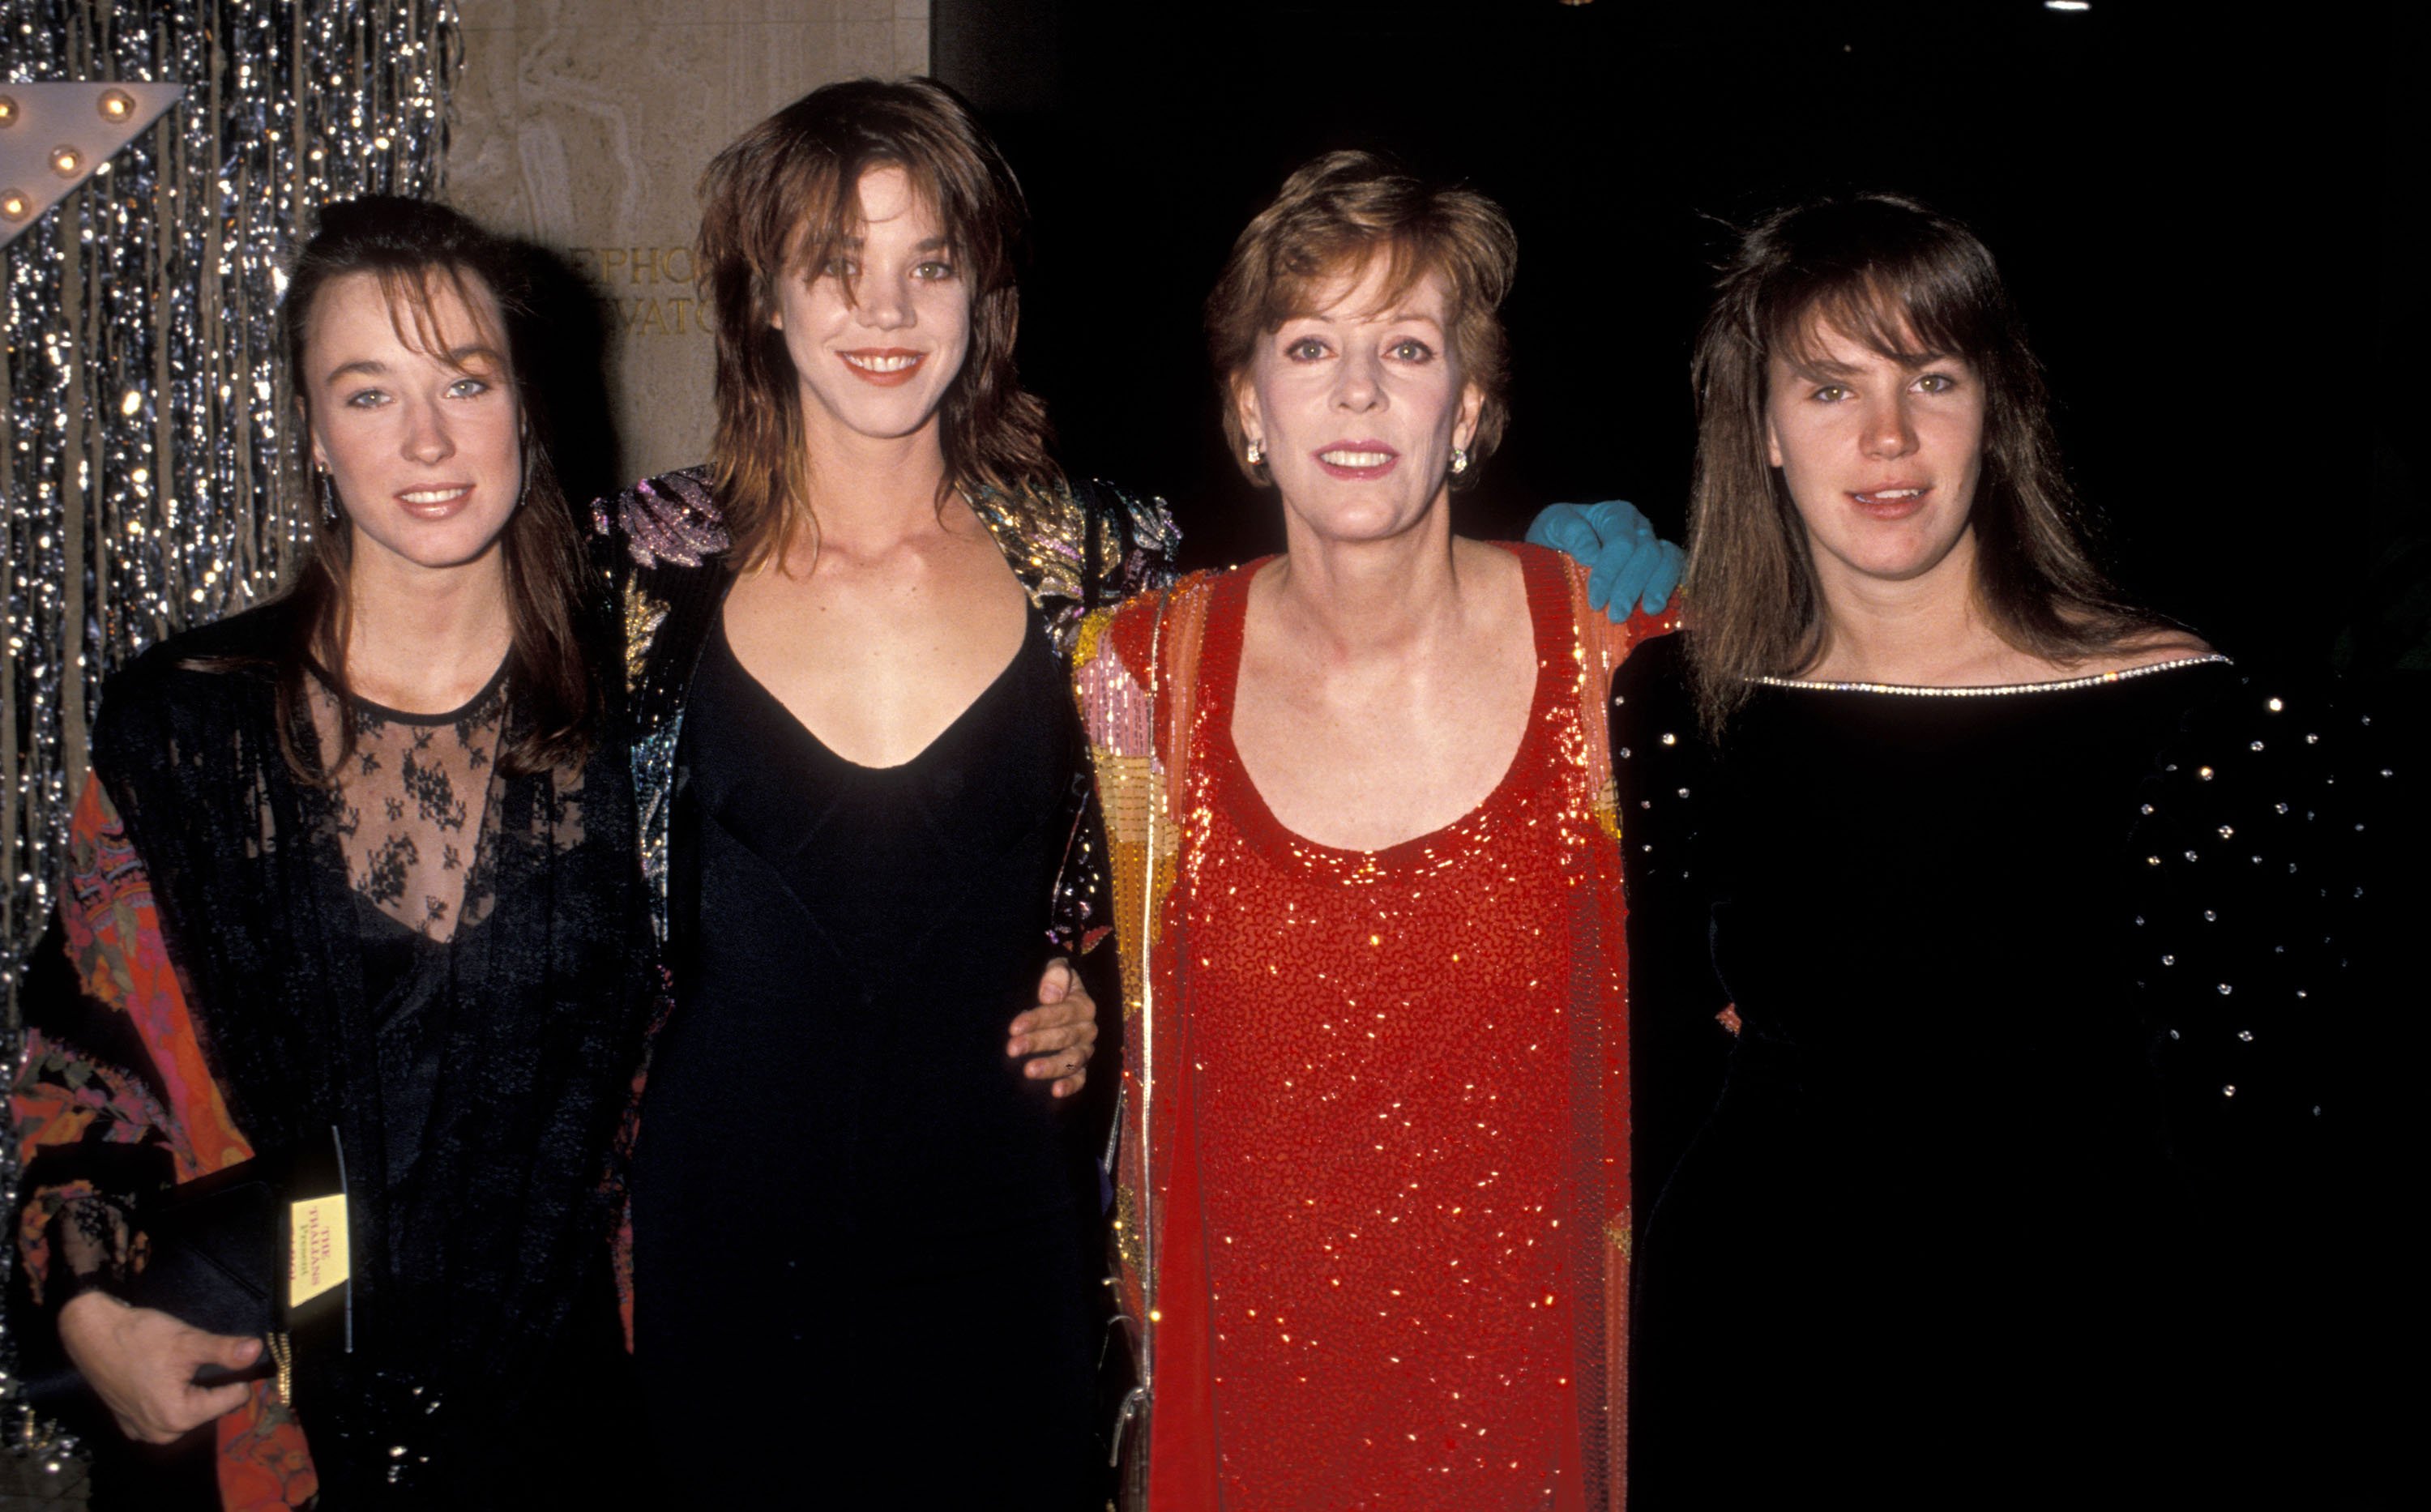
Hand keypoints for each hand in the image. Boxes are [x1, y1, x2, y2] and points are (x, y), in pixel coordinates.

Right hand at [58, 1291, 259, 1443]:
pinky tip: (164, 1377)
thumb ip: (225, 1350)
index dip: (237, 1376)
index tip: (229, 1357)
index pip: (233, 1399)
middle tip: (199, 1360)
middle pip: (211, 1409)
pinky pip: (166, 1415)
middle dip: (213, 1386)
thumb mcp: (188, 1341)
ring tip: (181, 1366)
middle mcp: (161, 1433)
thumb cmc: (140, 1337)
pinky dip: (172, 1398)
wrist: (93, 1335)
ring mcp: (143, 1431)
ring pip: (190, 1412)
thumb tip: (257, 1351)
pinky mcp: (131, 1423)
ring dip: (193, 1392)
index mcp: (178, 1416)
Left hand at [1007, 957, 1097, 1098]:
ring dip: (1051, 1066)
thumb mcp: (1055, 968)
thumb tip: (1048, 996)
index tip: (1014, 1027)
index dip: (1037, 1020)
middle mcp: (1087, 1029)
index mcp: (1082, 1005)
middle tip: (1012, 1048)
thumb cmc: (1052, 984)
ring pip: (1072, 1059)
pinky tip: (1055, 1091)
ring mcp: (1085, 1049)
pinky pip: (1081, 1078)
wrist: (1058, 998)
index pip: (1061, 1013)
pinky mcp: (1080, 1066)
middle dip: (1037, 1043)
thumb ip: (1055, 974)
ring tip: (1028, 1070)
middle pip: (1064, 1037)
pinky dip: (1071, 1085)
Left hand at [1525, 500, 1683, 622]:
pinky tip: (1663, 611)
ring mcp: (1655, 549)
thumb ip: (1570, 531)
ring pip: (1670, 560)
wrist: (1554, 555)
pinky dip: (1675, 591)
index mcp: (1616, 515)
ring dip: (1660, 587)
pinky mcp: (1662, 571)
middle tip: (1616, 615)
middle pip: (1648, 553)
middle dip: (1632, 586)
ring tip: (1649, 611)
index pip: (1622, 541)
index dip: (1611, 571)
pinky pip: (1679, 576)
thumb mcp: (1553, 525)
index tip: (1596, 600)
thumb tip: (1592, 554)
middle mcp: (1640, 529)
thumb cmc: (1555, 538)